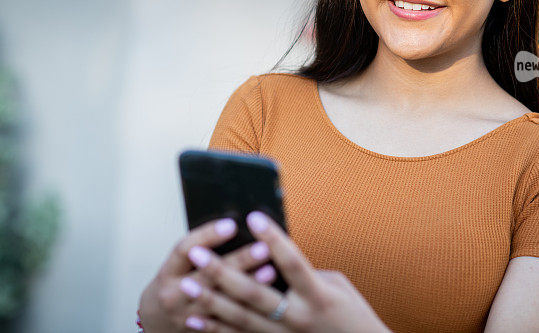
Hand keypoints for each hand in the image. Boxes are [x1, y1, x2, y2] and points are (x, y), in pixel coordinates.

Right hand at [138, 218, 278, 332]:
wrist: (156, 322)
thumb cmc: (172, 285)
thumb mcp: (176, 266)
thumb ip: (199, 250)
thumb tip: (234, 227)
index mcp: (168, 272)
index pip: (184, 250)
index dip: (207, 236)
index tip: (232, 224)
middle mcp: (174, 295)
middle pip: (208, 276)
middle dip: (238, 261)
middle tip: (263, 247)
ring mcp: (187, 316)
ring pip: (221, 301)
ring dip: (247, 285)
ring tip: (271, 271)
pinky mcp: (201, 331)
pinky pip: (227, 322)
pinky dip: (246, 309)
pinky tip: (265, 297)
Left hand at [184, 210, 390, 332]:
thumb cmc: (350, 315)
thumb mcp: (335, 285)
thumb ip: (303, 271)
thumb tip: (269, 254)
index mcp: (318, 296)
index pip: (292, 263)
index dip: (274, 239)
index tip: (254, 216)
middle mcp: (298, 319)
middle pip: (254, 293)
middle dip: (223, 272)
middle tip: (199, 253)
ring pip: (240, 319)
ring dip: (211, 300)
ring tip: (187, 283)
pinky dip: (215, 328)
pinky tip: (194, 317)